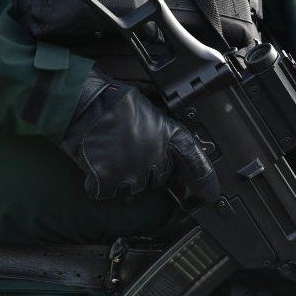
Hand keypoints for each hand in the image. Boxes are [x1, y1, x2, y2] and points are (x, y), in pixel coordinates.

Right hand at [61, 68, 219, 201]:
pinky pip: (107, 192)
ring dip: (123, 178)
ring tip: (111, 154)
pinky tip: (98, 162)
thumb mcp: (150, 110)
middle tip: (129, 151)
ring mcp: (131, 172)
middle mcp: (154, 158)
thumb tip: (165, 150)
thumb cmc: (113, 101)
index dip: (204, 179)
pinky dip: (100, 183)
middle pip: (158, 179)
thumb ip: (162, 133)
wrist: (84, 103)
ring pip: (133, 188)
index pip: (194, 161)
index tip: (210, 194)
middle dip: (147, 170)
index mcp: (168, 136)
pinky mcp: (108, 182)